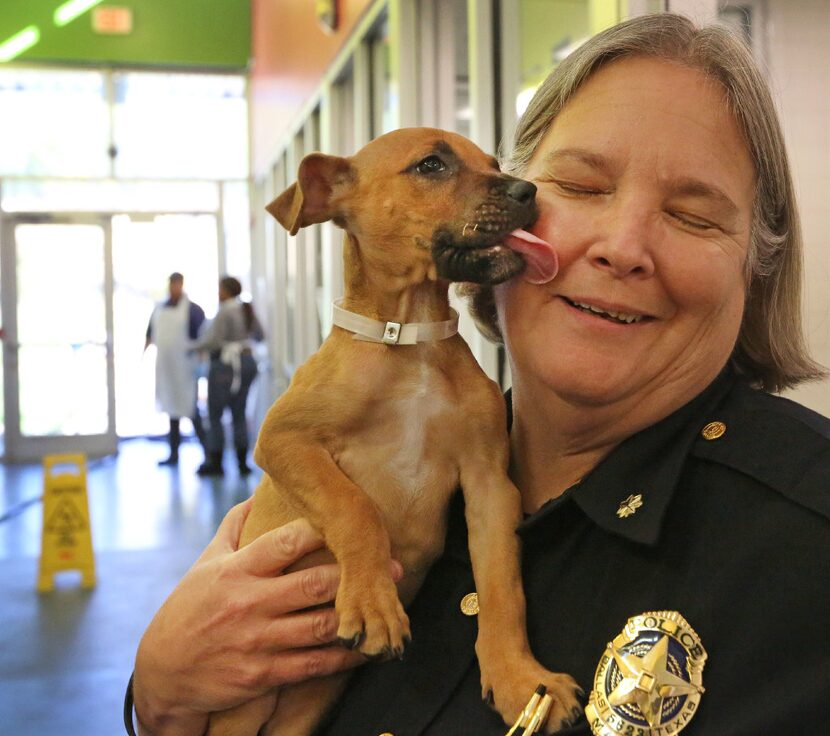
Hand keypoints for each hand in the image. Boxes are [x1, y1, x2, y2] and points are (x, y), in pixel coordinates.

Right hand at [133, 500, 398, 734]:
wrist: (161, 672)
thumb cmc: (188, 609)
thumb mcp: (205, 563)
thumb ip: (234, 527)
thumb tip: (259, 493)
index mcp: (238, 570)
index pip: (286, 542)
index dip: (322, 530)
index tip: (353, 520)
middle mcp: (250, 603)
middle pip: (313, 584)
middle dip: (356, 574)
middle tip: (392, 566)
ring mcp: (257, 641)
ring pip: (320, 626)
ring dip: (358, 616)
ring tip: (389, 605)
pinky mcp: (262, 674)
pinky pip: (313, 664)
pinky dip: (344, 656)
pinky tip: (367, 645)